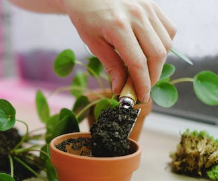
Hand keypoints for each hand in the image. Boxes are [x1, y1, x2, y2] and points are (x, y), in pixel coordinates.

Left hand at [59, 0, 175, 102]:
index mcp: (118, 26)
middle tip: (143, 89)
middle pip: (157, 55)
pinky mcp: (153, 5)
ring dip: (159, 63)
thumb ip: (111, 65)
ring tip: (145, 73)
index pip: (138, 63)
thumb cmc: (86, 16)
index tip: (141, 97)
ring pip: (166, 43)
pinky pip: (168, 29)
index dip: (142, 84)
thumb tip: (121, 88)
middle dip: (153, 77)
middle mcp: (137, 16)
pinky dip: (164, 45)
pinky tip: (151, 53)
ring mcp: (148, 8)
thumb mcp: (93, 42)